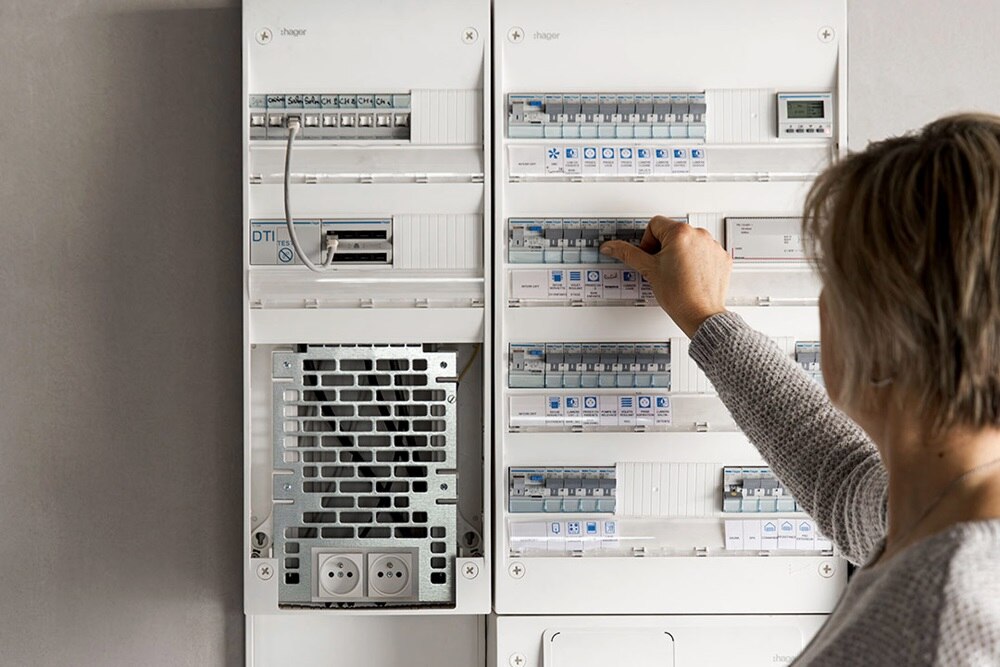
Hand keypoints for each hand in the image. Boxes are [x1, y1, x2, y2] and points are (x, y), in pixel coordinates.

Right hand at [600, 216, 731, 337]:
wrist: (701, 315)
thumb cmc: (679, 295)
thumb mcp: (648, 270)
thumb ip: (627, 253)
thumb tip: (611, 246)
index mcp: (680, 233)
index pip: (655, 224)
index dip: (647, 242)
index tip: (650, 257)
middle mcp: (699, 235)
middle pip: (672, 232)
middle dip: (664, 247)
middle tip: (662, 267)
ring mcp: (713, 246)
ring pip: (689, 241)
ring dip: (681, 253)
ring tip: (677, 273)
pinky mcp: (721, 257)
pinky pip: (705, 251)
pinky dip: (697, 260)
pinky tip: (690, 275)